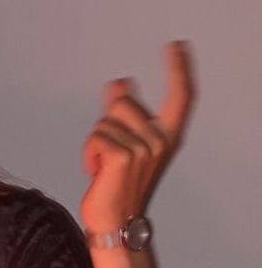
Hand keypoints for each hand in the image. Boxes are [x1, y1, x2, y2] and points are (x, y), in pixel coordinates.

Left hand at [80, 41, 194, 231]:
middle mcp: (160, 141)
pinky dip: (88, 153)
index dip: (178, 70)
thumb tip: (118, 84)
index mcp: (166, 137)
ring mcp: (143, 149)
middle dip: (107, 121)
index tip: (175, 46)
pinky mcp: (123, 156)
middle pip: (123, 102)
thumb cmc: (118, 185)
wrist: (115, 221)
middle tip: (109, 152)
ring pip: (104, 121)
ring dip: (95, 142)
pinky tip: (96, 171)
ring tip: (102, 166)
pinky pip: (95, 136)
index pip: (180, 98)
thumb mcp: (124, 145)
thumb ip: (122, 115)